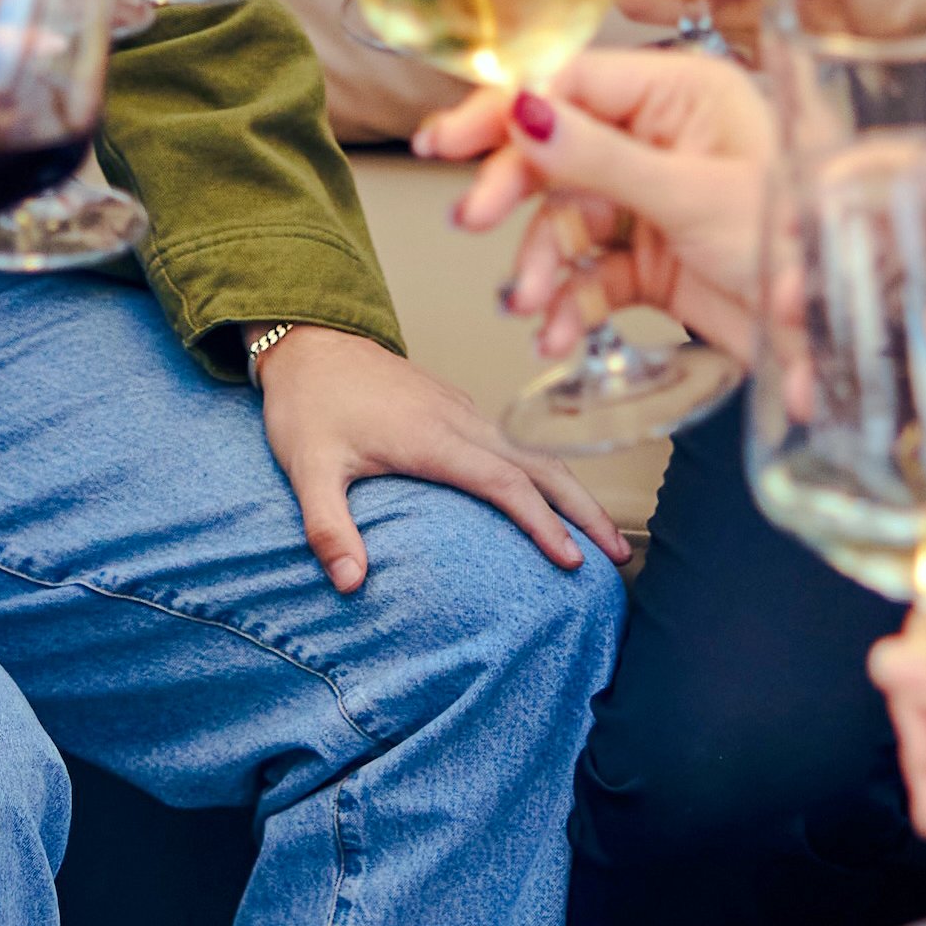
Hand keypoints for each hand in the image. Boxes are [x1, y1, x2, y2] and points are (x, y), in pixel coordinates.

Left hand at [254, 324, 628, 591]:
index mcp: (431, 437)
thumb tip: (349, 584)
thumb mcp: (307, 468)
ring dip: (574, 492)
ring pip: (536, 451)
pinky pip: (517, 442)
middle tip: (618, 555)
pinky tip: (555, 497)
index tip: (571, 559)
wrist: (307, 341)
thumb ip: (327, 527)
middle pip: (541, 465)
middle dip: (584, 510)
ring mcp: (464, 410)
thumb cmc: (307, 404)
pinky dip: (548, 471)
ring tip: (604, 535)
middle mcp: (459, 420)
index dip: (541, 522)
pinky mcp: (459, 406)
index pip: (504, 482)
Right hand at [410, 48, 777, 357]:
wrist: (842, 331)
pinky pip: (589, 272)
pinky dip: (568, 302)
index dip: (505, 110)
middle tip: (472, 221)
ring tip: (528, 301)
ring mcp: (655, 200)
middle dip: (512, 191)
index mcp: (681, 93)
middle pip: (556, 150)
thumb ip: (600, 156)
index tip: (448, 140)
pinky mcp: (654, 260)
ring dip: (538, 261)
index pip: (570, 82)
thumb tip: (524, 111)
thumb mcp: (692, 195)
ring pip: (565, 218)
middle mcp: (663, 137)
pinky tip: (556, 328)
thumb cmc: (798, 241)